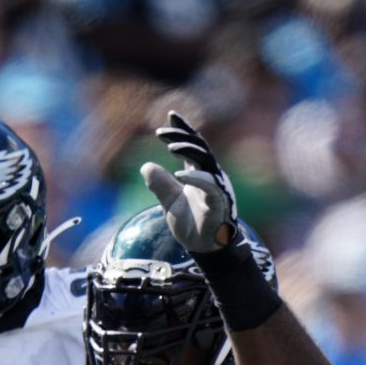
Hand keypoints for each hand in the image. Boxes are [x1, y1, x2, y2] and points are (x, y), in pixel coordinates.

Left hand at [140, 112, 237, 254]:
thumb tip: (145, 167)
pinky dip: (196, 178)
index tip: (171, 115)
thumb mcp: (169, 202)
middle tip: (160, 132)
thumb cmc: (191, 225)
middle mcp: (211, 176)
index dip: (183, 130)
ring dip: (189, 151)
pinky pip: (210, 185)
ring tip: (170, 148)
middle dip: (181, 136)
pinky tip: (179, 175)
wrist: (205, 249)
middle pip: (199, 147)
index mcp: (200, 173)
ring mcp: (217, 187)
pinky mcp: (220, 202)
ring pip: (207, 161)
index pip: (193, 145)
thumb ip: (160, 184)